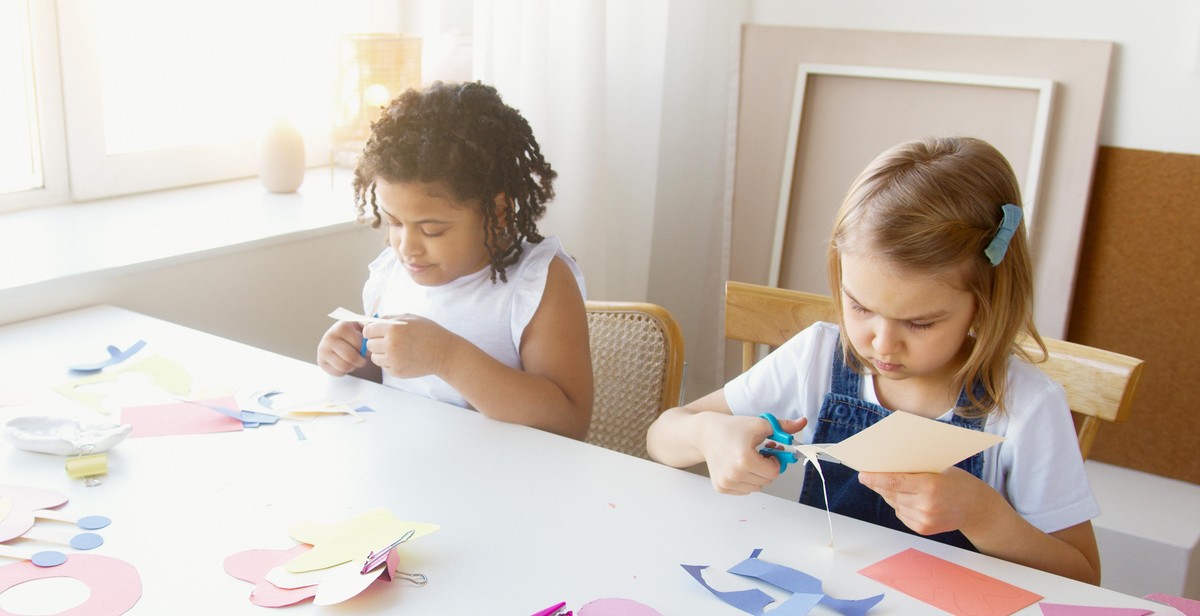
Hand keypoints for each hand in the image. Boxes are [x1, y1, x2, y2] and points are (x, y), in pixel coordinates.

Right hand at [316, 320, 368, 375]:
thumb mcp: (361, 327)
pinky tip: (345, 363)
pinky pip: (338, 372)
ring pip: (344, 366)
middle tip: (362, 359)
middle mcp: (329, 337)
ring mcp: (323, 350)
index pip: (359, 344)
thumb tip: (373, 337)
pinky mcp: (321, 361)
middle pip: (351, 357)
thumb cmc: (353, 334)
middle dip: (360, 361)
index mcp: (341, 327)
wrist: (336, 338)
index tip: (365, 349)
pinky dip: (345, 371)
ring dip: (353, 367)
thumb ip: (370, 330)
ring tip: (354, 361)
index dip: (365, 349)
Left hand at [362, 314, 457, 378]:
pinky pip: (384, 367)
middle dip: (377, 342)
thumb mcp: (410, 318)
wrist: (444, 352)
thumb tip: (370, 323)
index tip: (377, 333)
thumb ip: (389, 319)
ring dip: (382, 354)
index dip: (372, 331)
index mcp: (393, 328)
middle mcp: (391, 344)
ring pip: (375, 358)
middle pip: (369, 345)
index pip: (368, 331)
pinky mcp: (397, 372)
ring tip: (397, 350)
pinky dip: (390, 363)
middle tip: (389, 342)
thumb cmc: (429, 332)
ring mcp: (393, 360)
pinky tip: (403, 358)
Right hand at [700, 414, 806, 495]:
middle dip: (766, 468)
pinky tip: (738, 467)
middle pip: (766, 481)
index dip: (774, 460)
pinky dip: (746, 481)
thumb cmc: (732, 428)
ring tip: (747, 460)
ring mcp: (726, 483)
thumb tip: (802, 422)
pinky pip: (744, 491)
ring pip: (756, 488)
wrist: (706, 433)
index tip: (767, 451)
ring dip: (757, 475)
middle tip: (758, 454)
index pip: (774, 472)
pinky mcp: (721, 487)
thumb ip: (783, 426)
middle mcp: (733, 474)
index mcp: (744, 460)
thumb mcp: (759, 424)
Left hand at [858, 466, 992, 535]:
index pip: (894, 481)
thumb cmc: (957, 482)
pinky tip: (905, 498)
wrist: (976, 507)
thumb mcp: (937, 470)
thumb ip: (914, 471)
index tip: (862, 474)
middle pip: (891, 493)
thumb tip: (886, 469)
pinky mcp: (923, 529)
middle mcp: (926, 505)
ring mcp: (924, 519)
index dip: (875, 478)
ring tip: (889, 485)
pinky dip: (899, 505)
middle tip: (867, 477)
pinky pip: (901, 514)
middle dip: (877, 484)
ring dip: (888, 494)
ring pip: (894, 504)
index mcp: (930, 486)